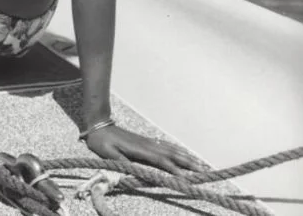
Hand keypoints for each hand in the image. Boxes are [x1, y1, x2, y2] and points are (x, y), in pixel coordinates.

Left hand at [85, 123, 206, 174]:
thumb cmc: (102, 141)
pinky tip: (184, 154)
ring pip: (171, 149)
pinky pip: (166, 146)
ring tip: (200, 164)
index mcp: (140, 150)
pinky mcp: (146, 142)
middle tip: (204, 171)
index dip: (174, 170)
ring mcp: (148, 142)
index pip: (161, 161)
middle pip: (172, 154)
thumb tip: (134, 172)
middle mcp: (148, 145)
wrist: (99, 125)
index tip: (186, 179)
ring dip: (186, 156)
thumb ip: (121, 162)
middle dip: (188, 163)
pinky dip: (178, 150)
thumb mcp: (108, 154)